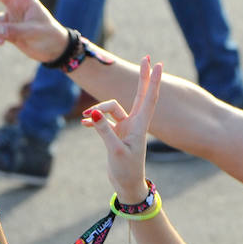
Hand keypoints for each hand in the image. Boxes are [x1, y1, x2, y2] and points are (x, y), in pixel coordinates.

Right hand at [82, 56, 160, 202]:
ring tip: (84, 120)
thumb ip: (104, 130)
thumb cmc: (126, 170)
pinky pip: (103, 120)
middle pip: (140, 94)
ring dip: (97, 110)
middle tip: (146, 58)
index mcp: (140, 125)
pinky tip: (84, 124)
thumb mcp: (114, 150)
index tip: (158, 64)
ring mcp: (125, 127)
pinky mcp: (116, 134)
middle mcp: (134, 123)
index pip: (149, 98)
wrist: (126, 186)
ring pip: (111, 108)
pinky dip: (94, 121)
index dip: (153, 81)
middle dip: (142, 77)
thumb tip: (93, 114)